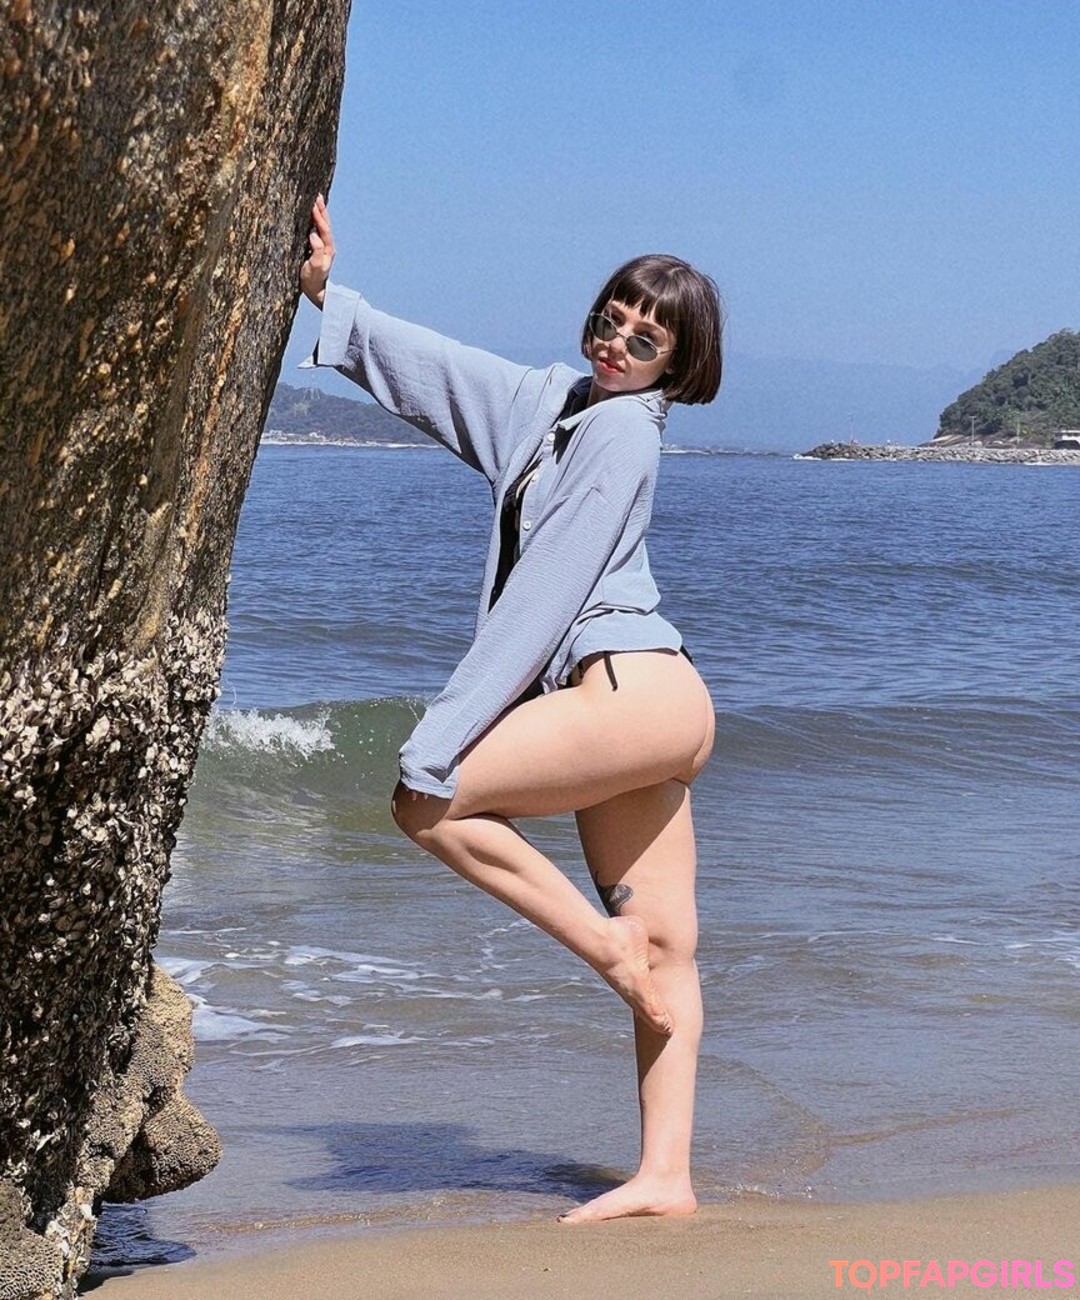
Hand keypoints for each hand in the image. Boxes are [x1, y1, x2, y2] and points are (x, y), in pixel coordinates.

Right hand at [300, 193, 334, 307]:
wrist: (315, 291)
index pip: (324, 229)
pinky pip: (316, 230)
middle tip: (317, 195)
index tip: (313, 204)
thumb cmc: (313, 281)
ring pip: (321, 226)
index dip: (319, 217)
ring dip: (319, 213)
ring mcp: (322, 246)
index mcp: (328, 249)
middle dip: (321, 210)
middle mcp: (327, 246)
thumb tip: (313, 235)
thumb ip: (316, 252)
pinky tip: (310, 213)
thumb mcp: (314, 268)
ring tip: (315, 200)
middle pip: (325, 224)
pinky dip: (314, 220)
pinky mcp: (316, 248)